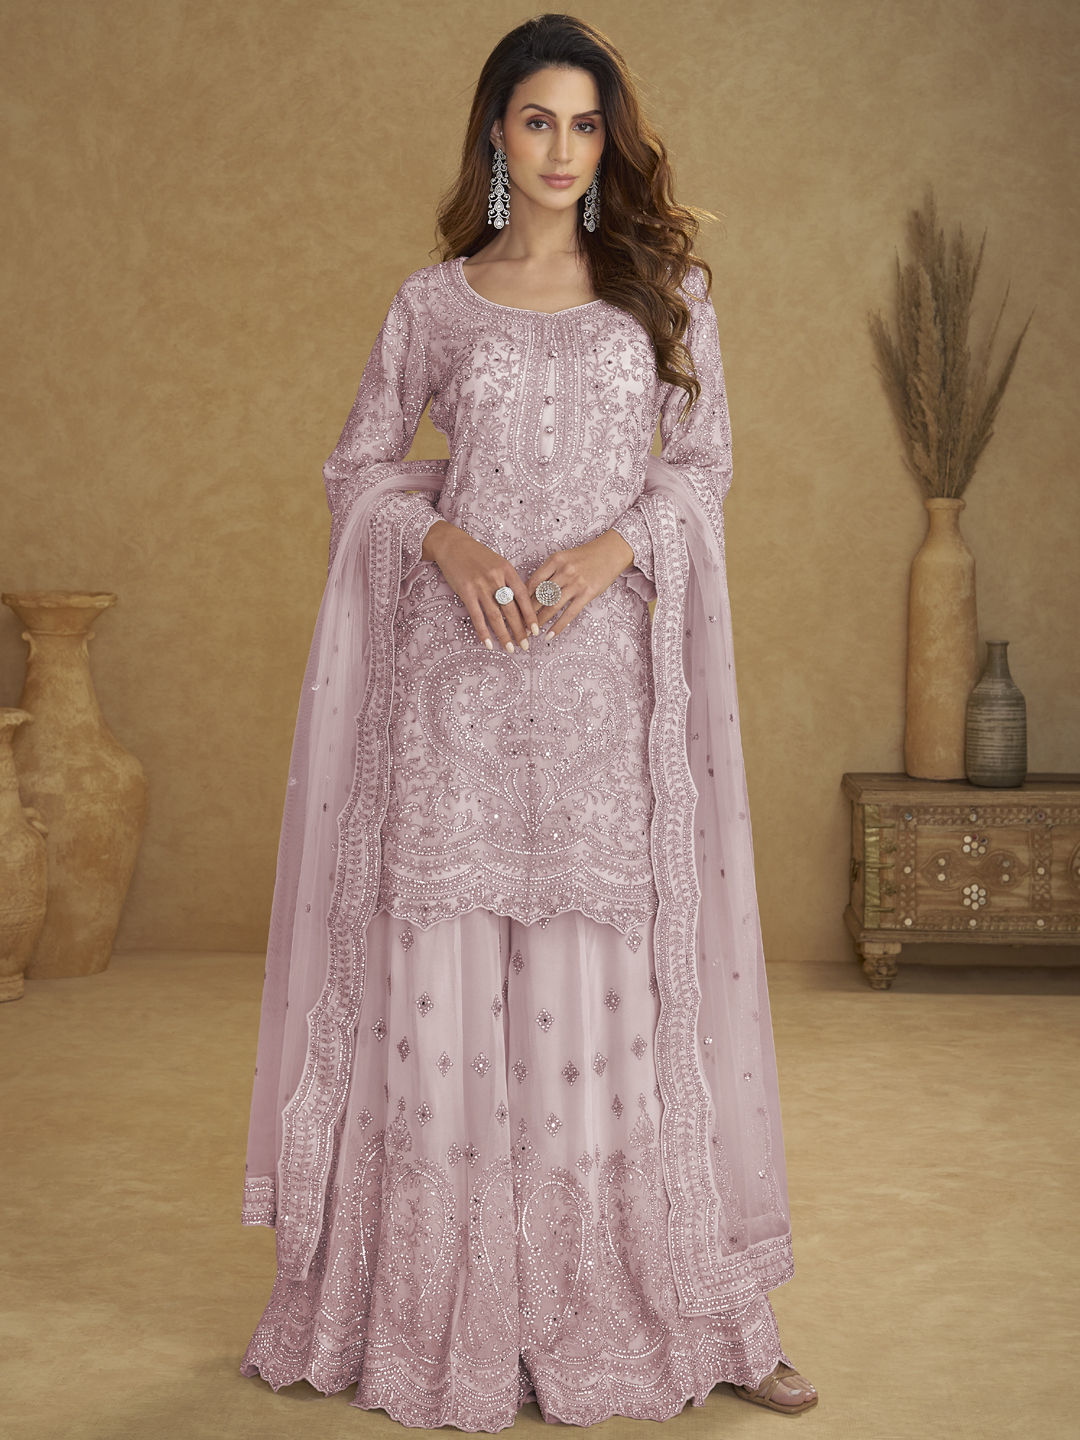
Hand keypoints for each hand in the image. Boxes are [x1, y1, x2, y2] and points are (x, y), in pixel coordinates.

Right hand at [422, 520, 539, 652]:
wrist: (453, 545)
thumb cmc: (478, 555)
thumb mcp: (499, 563)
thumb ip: (509, 581)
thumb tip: (521, 605)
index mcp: (507, 570)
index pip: (523, 597)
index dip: (530, 616)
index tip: (535, 630)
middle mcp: (496, 578)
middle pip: (511, 609)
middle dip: (519, 630)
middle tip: (525, 646)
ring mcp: (480, 585)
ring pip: (495, 616)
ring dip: (503, 634)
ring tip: (510, 648)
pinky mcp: (466, 592)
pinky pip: (477, 616)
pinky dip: (483, 631)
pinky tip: (488, 643)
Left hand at [526, 529, 633, 636]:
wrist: (611, 551)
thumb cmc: (585, 556)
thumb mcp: (564, 557)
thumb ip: (549, 572)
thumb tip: (531, 592)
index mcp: (555, 560)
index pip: (533, 582)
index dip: (521, 598)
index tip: (513, 609)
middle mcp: (564, 571)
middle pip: (540, 596)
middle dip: (526, 612)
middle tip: (517, 625)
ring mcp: (576, 583)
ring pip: (552, 606)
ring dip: (539, 621)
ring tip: (530, 632)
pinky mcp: (587, 594)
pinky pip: (569, 613)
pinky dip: (558, 626)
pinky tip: (549, 635)